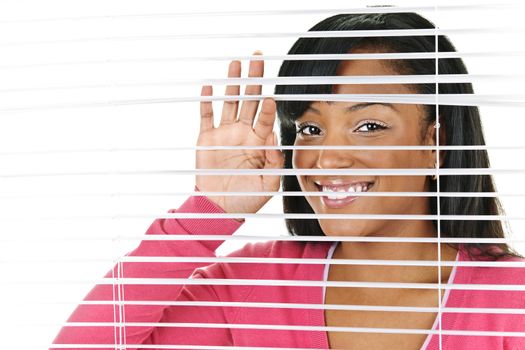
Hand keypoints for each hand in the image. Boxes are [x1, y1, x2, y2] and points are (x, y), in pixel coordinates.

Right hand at [195, 50, 284, 216]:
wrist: (220, 208)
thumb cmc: (248, 198)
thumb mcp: (269, 184)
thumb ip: (276, 162)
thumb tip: (276, 138)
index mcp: (260, 143)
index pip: (265, 119)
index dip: (267, 108)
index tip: (269, 97)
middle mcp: (243, 133)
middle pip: (250, 101)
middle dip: (254, 80)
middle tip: (258, 58)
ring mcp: (225, 134)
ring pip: (230, 102)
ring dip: (233, 83)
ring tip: (235, 64)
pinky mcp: (207, 138)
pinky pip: (207, 116)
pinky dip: (207, 101)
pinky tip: (210, 86)